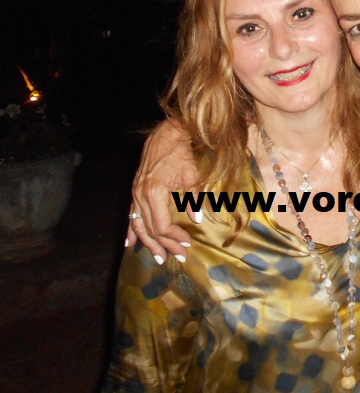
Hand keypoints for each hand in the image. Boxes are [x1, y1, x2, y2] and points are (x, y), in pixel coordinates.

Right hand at [127, 119, 198, 262]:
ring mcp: (135, 193)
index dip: (174, 237)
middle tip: (178, 257)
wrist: (166, 135)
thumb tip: (196, 220)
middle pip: (150, 229)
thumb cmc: (181, 153)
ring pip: (138, 225)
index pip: (161, 225)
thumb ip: (193, 198)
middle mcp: (140, 195)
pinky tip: (130, 244)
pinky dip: (131, 230)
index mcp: (154, 192)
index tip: (188, 242)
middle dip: (164, 245)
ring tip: (158, 257)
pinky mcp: (135, 190)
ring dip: (148, 243)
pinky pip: (130, 215)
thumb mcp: (192, 175)